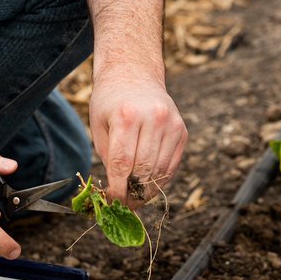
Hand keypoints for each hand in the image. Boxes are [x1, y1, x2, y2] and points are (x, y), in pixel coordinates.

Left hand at [88, 73, 186, 203]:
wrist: (134, 75)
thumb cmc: (110, 101)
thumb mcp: (99, 124)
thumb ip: (107, 157)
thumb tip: (117, 192)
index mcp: (127, 115)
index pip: (123, 163)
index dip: (118, 188)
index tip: (113, 201)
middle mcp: (153, 118)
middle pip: (143, 169)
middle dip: (132, 192)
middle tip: (124, 204)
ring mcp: (171, 124)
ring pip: (160, 171)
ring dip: (147, 190)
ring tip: (135, 198)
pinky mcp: (182, 131)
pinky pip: (172, 165)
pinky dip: (160, 179)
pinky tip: (148, 185)